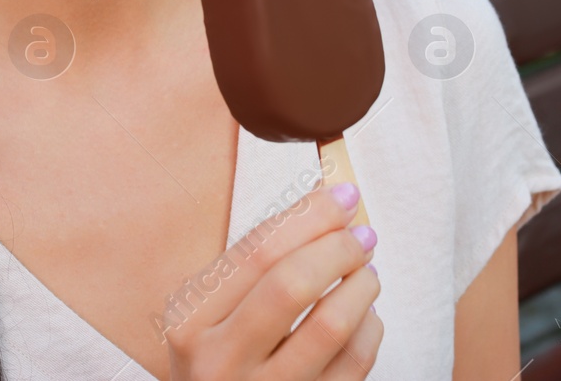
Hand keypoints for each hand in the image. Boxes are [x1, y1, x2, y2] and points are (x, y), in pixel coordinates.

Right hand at [160, 182, 382, 379]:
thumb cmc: (219, 359)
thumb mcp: (211, 312)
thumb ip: (255, 265)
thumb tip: (328, 207)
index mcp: (190, 319)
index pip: (257, 251)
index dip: (310, 216)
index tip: (343, 196)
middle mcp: (219, 360)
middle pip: (292, 285)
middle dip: (338, 249)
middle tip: (362, 235)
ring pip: (330, 327)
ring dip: (361, 288)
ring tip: (367, 274)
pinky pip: (353, 365)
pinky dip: (369, 330)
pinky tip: (365, 316)